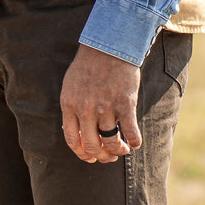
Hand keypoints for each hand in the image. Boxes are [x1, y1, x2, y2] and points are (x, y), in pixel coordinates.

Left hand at [60, 43, 141, 163]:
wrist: (108, 46)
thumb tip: (75, 132)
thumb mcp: (70, 86)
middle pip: (92, 145)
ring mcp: (106, 107)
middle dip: (101, 156)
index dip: (82, 154)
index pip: (73, 140)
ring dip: (117, 150)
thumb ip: (72, 108)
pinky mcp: (125, 104)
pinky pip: (131, 132)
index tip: (90, 158)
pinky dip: (134, 141)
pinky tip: (134, 142)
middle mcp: (86, 109)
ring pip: (112, 141)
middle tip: (108, 157)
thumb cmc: (88, 65)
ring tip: (122, 149)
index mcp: (69, 105)